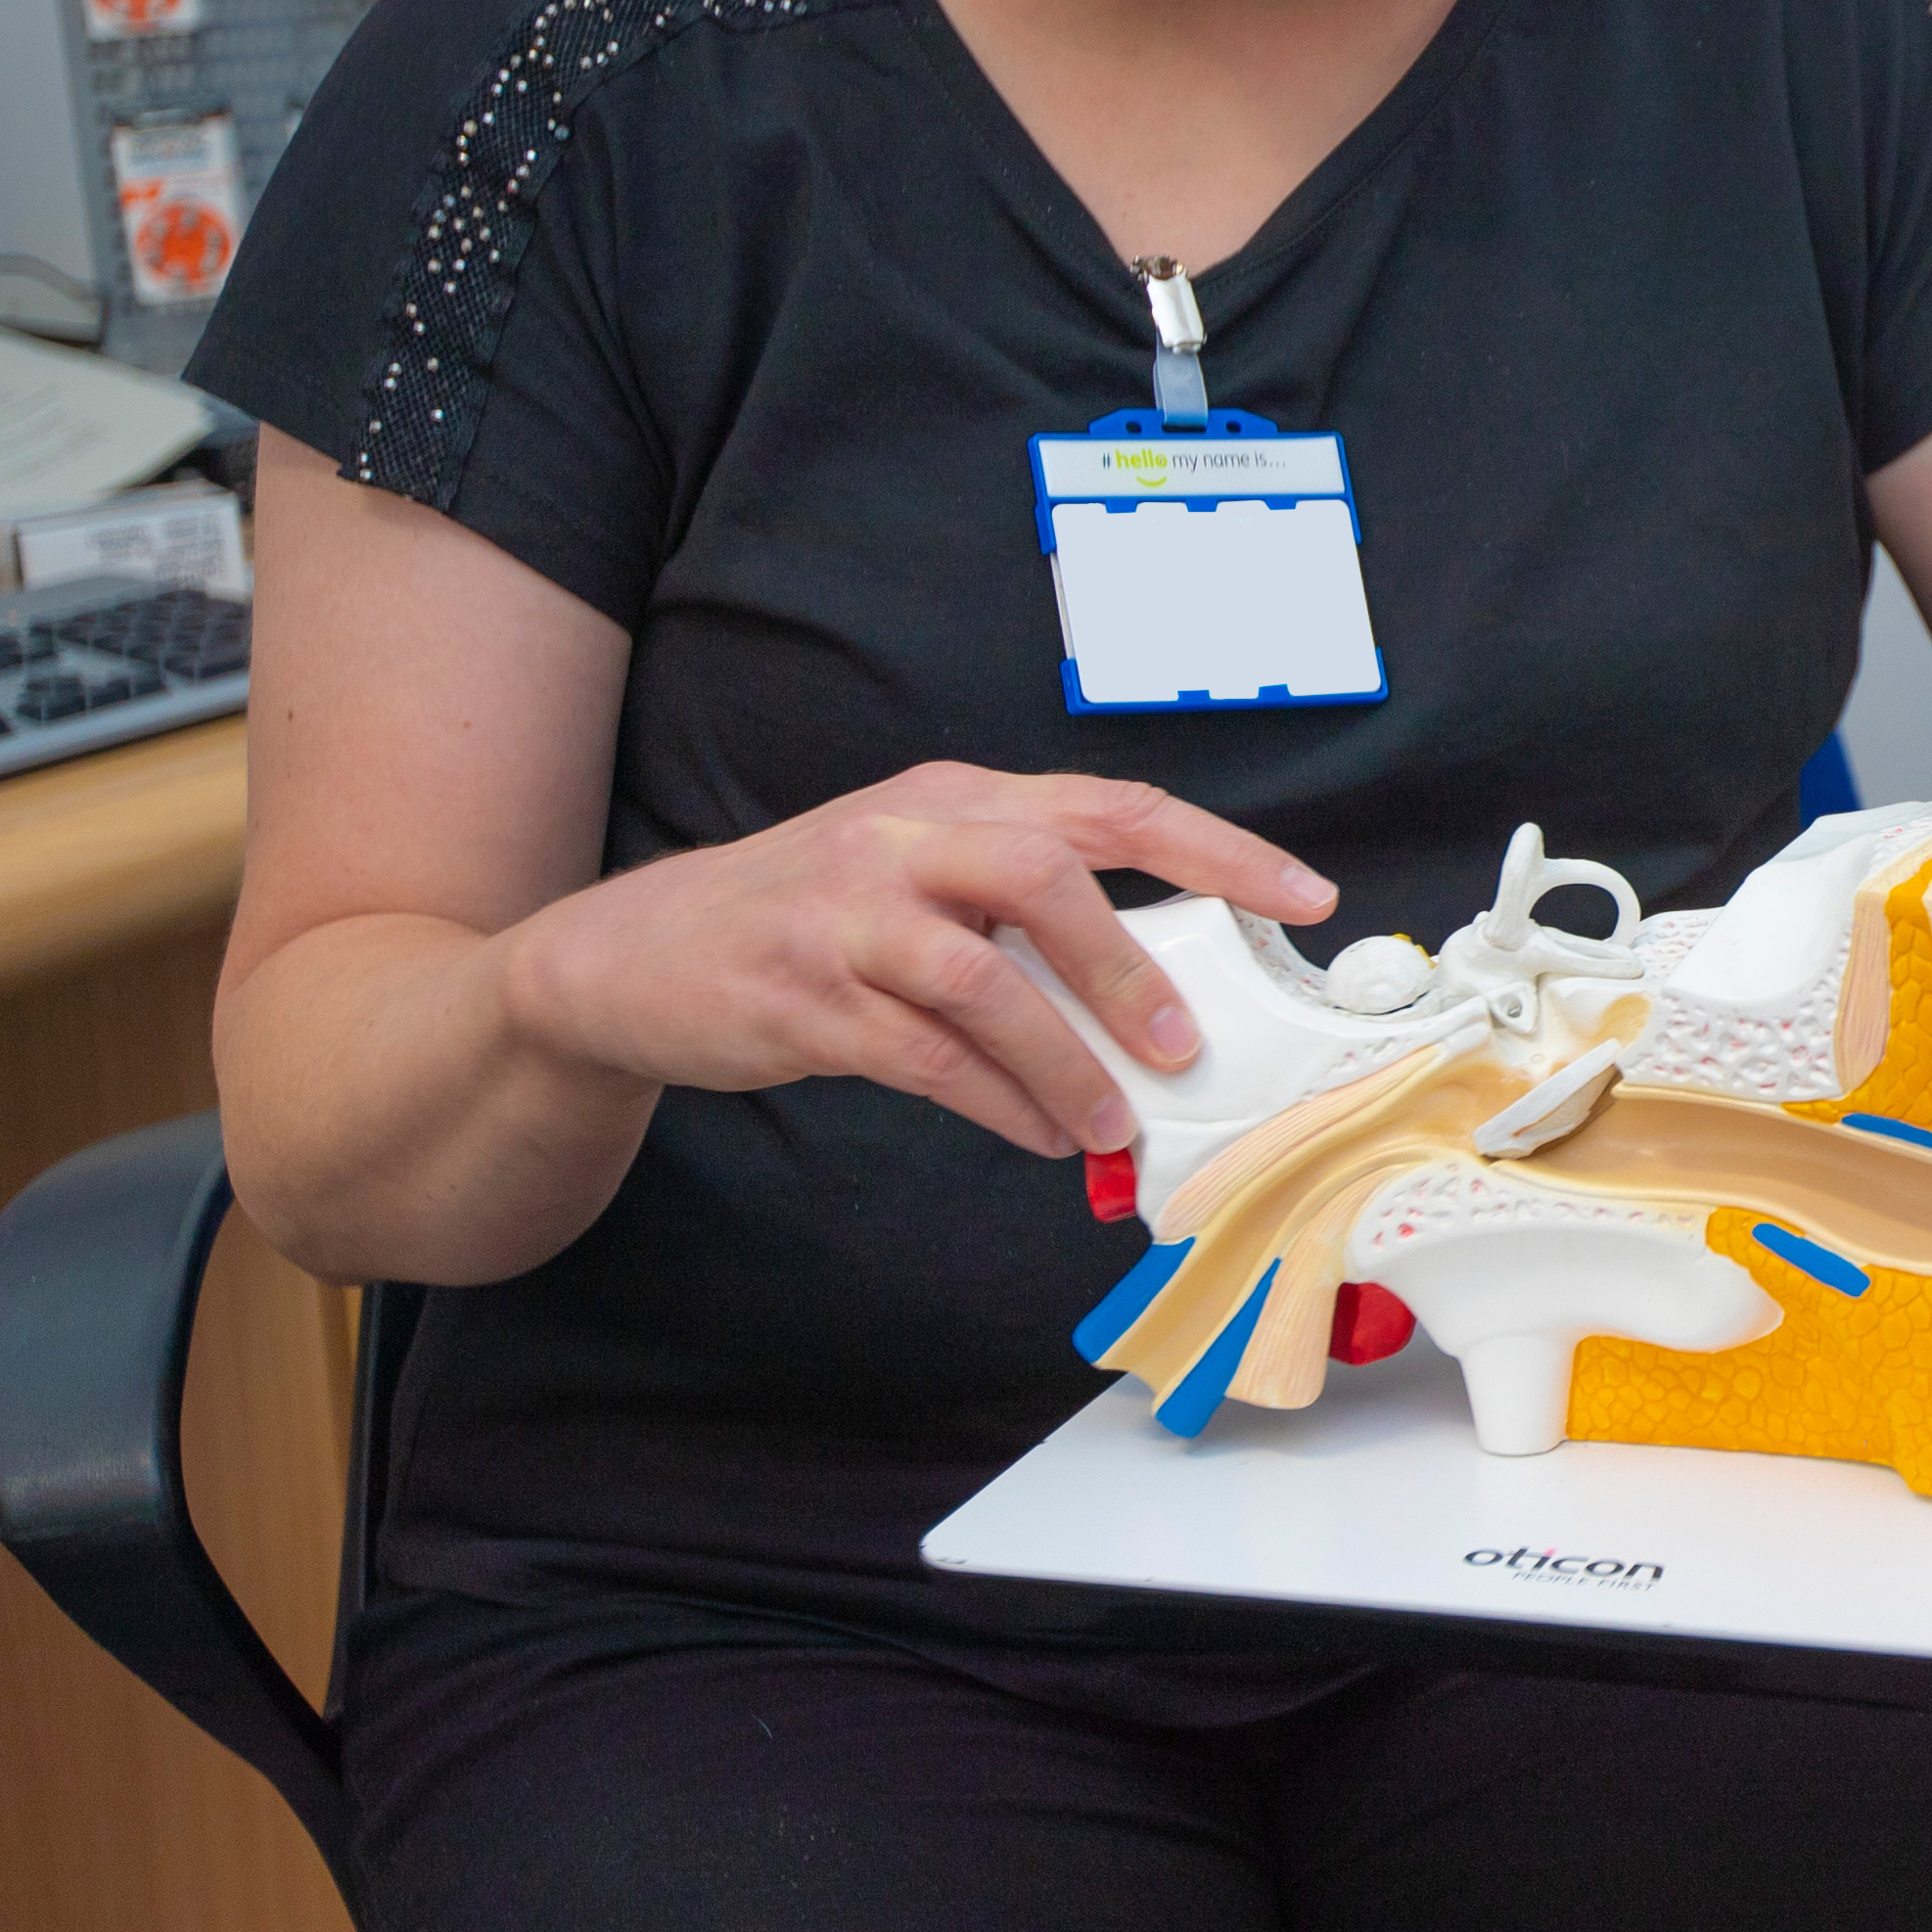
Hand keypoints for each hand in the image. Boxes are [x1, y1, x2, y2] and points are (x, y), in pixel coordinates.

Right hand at [497, 764, 1333, 1159]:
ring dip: (1065, 1058)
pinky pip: (922, 1055)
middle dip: (1130, 964)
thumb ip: (1020, 912)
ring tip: (1112, 1123)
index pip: (1110, 805)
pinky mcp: (802, 998)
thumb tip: (1150, 992)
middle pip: (1044, 873)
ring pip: (983, 978)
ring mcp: (845, 917)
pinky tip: (1036, 1135)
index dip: (1218, 848)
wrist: (626, 957)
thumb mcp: (913, 874)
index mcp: (952, 796)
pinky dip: (995, 1101)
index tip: (1304, 896)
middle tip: (1188, 1044)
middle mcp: (901, 838)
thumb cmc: (804, 918)